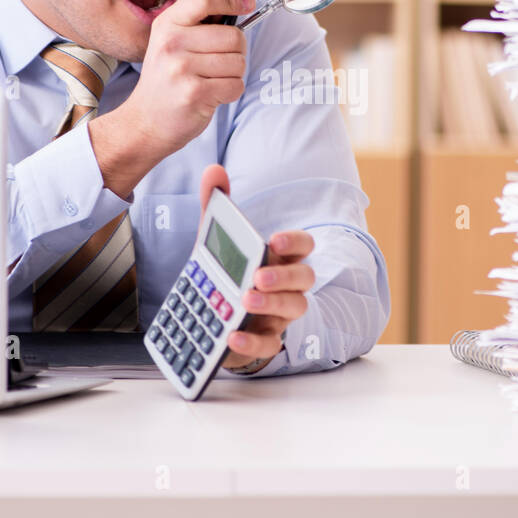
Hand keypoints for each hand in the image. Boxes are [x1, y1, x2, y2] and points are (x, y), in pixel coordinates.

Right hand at [89, 0, 254, 198]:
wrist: (146, 121)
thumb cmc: (165, 80)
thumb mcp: (172, 41)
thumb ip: (199, 17)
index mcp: (166, 25)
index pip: (204, 0)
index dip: (231, 0)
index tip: (247, 4)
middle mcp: (172, 43)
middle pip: (233, 36)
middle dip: (236, 50)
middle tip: (219, 62)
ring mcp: (182, 68)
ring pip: (238, 62)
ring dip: (233, 74)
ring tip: (211, 79)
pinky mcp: (195, 93)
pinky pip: (236, 85)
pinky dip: (231, 91)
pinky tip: (212, 94)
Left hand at [198, 164, 312, 373]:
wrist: (212, 320)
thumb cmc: (226, 275)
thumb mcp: (214, 241)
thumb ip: (215, 207)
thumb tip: (213, 171)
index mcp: (278, 258)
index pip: (302, 246)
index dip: (294, 242)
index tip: (274, 241)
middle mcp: (286, 286)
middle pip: (305, 277)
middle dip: (284, 275)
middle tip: (257, 275)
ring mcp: (278, 315)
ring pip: (296, 308)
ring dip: (273, 303)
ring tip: (245, 300)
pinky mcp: (263, 341)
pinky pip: (269, 345)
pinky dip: (253, 343)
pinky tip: (233, 336)